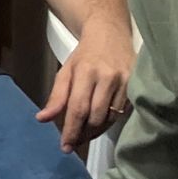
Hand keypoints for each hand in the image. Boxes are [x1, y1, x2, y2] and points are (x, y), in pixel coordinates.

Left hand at [36, 20, 133, 151]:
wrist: (110, 32)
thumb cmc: (86, 54)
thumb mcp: (66, 70)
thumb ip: (56, 96)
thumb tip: (42, 119)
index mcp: (85, 71)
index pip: (77, 108)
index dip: (71, 130)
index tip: (65, 146)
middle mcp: (106, 76)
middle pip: (95, 116)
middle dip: (83, 133)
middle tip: (74, 141)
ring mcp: (123, 81)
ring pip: (110, 117)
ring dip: (96, 131)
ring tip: (85, 134)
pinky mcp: (135, 84)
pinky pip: (122, 112)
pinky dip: (109, 122)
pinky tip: (100, 124)